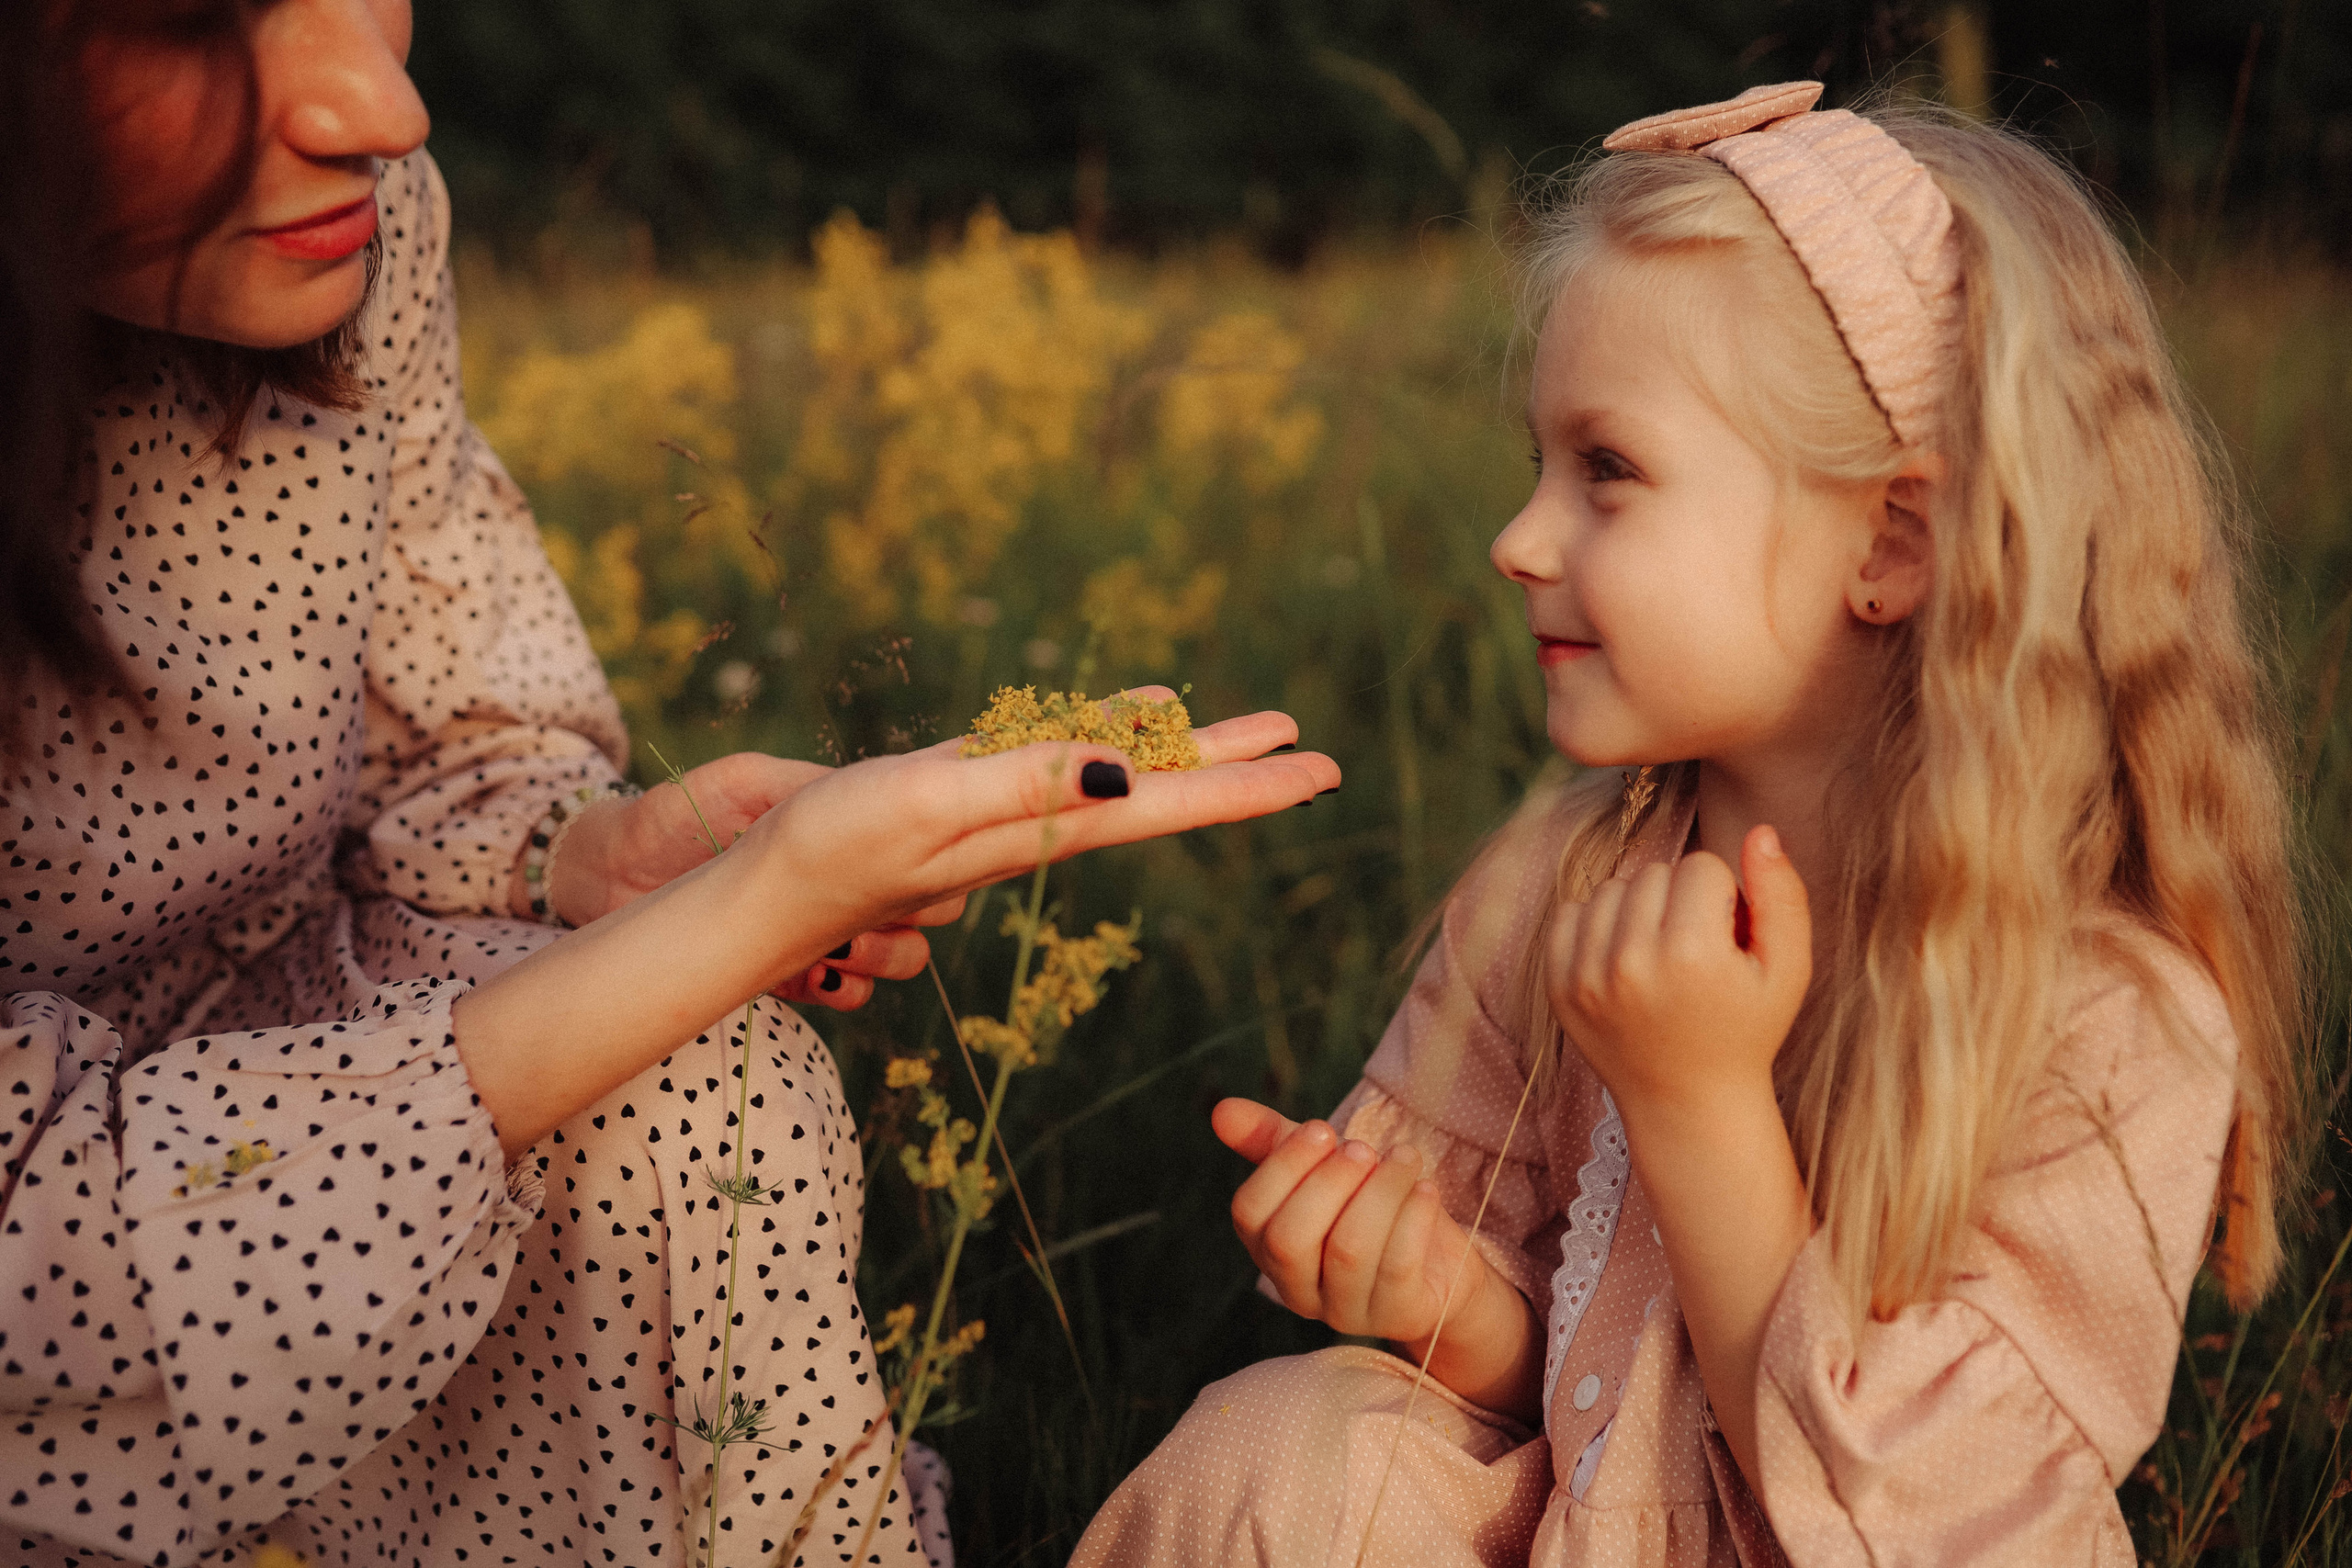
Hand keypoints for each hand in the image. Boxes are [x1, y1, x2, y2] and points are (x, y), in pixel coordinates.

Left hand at [539, 753, 956, 1010]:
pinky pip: (848, 994)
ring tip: (846, 947)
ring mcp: (822, 930)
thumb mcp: (740, 782)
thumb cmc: (674, 812)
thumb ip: (804, 785)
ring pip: (901, 955)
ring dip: (886, 953)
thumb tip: (875, 790)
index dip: (928, 852)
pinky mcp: (789, 973)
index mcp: (841, 831)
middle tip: (880, 903)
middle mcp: (844, 883)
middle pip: (930, 904)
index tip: (911, 854)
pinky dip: (846, 990)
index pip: (920, 842)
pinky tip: (820, 975)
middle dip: (918, 907)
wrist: (606, 872)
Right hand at [738, 704, 1337, 954]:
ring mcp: (1009, 813)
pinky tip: (1133, 721)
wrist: (769, 894)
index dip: (1246, 787)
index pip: (1168, 804)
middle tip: (1321, 757)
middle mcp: (1041, 824)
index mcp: (1045, 827)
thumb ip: (1026, 786)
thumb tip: (1128, 772)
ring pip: (1123, 773)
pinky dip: (1114, 734)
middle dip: (1243, 772)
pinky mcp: (971, 797)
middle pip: (1165, 792)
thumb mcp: (933, 805)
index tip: (1320, 774)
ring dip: (1191, 755)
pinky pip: (1065, 758)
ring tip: (1255, 732)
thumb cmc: (838, 849)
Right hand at [1214, 1097, 1471, 1342]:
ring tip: (1404, 1157)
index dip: (1283, 1166)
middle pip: (1289, 1241)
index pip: (1249, 1213)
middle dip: (1328, 1183)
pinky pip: (1398, 1266)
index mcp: (1269, 1249)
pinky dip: (1413, 1217)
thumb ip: (1274, 1141)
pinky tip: (1425, 1188)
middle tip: (1362, 1149)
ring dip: (1380, 1191)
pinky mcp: (1398, 1314)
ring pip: (1348, 1252)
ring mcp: (1348, 1310)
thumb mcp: (1323, 1169)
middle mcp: (1300, 1289)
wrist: (1440, 1266)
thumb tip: (1221, 1110)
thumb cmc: (1368, 1208)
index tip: (1322, 1130)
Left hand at [1547, 823, 1811, 1123]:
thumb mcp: (1788, 970)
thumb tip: (1761, 830)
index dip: (1723, 895)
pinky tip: (1625, 958)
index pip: (1701, 865)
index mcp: (1692, 955)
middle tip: (1695, 949)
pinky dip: (1598, 925)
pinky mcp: (1558, 986)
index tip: (1726, 938)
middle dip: (1680, 899)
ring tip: (1661, 953)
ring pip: (1612, 887)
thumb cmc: (1746, 1031)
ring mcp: (1586, 976)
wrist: (1687, 1103)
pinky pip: (1571, 912)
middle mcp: (1631, 962)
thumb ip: (1783, 896)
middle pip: (1654, 872)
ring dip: (1638, 908)